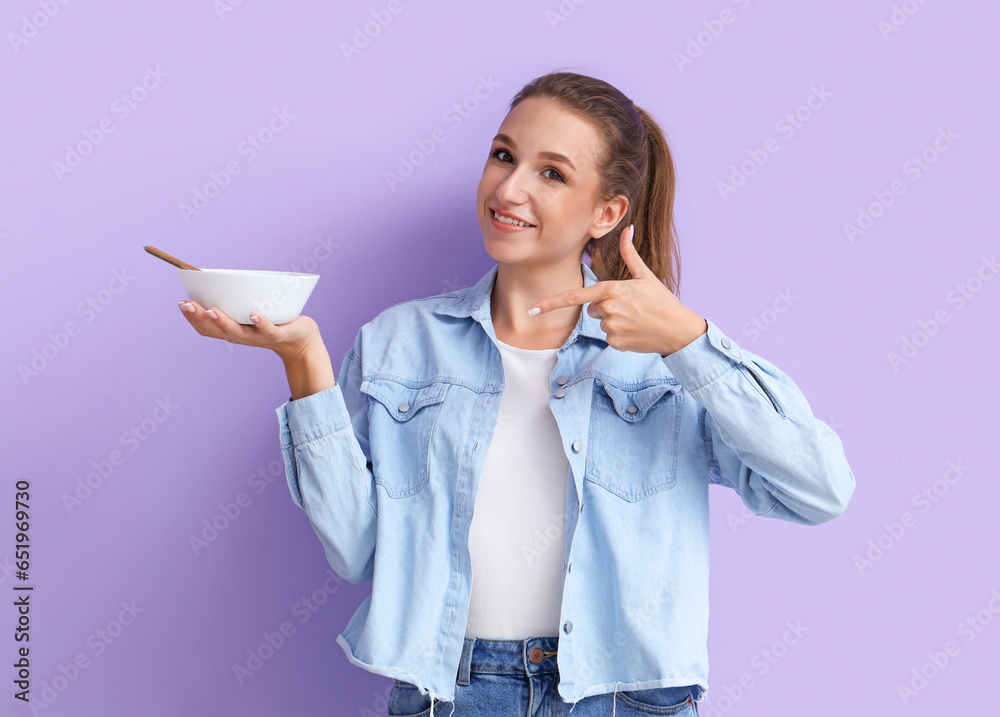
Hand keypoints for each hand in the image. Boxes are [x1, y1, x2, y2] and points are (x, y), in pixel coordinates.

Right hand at [178, 300, 321, 362]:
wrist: (300, 341)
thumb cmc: (272, 322)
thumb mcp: (248, 311)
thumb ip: (235, 301)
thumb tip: (217, 279)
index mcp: (232, 331)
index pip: (206, 329)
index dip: (192, 318)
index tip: (180, 303)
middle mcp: (242, 336)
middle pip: (216, 331)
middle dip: (199, 317)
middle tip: (187, 304)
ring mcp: (259, 336)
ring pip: (237, 332)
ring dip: (223, 321)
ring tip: (211, 310)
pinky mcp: (278, 334)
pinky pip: (268, 330)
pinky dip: (260, 323)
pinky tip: (253, 315)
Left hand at [528, 225, 706, 355]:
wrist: (678, 330)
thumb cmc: (662, 301)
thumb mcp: (646, 275)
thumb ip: (630, 254)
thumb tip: (628, 229)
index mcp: (611, 290)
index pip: (574, 297)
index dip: (551, 303)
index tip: (533, 310)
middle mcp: (608, 309)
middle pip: (592, 309)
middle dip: (605, 307)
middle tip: (630, 307)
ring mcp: (611, 327)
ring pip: (600, 323)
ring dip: (613, 321)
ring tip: (635, 318)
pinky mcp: (616, 342)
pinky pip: (608, 337)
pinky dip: (620, 335)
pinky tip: (636, 331)